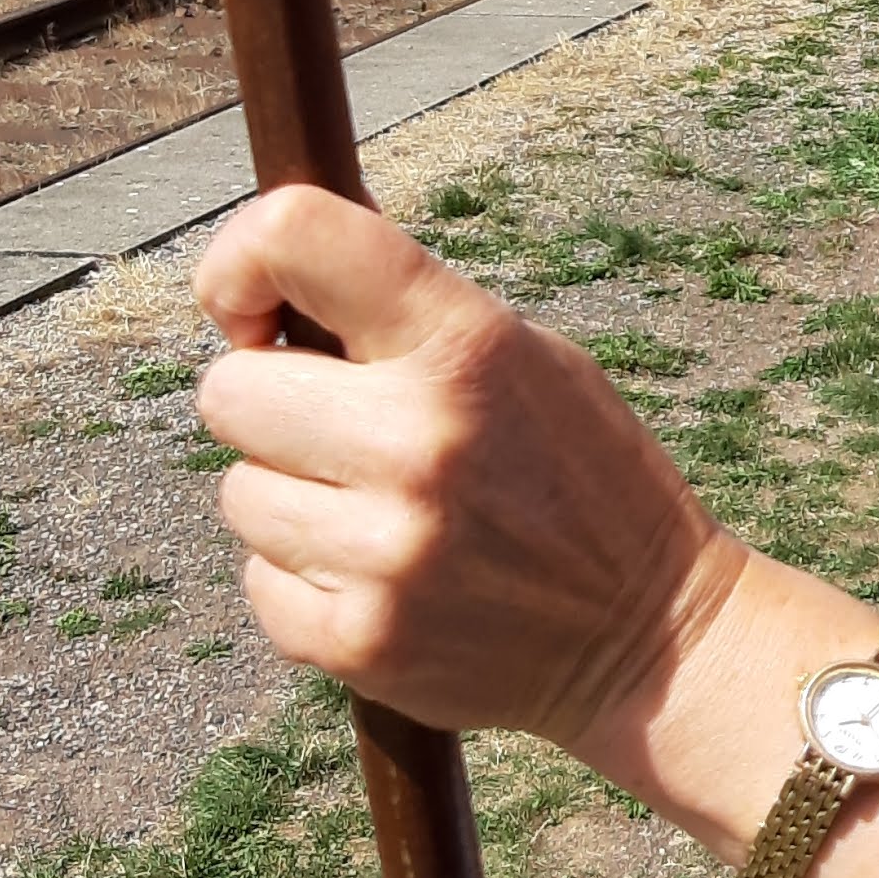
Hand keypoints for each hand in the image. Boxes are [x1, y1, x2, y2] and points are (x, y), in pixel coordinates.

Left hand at [192, 186, 733, 753]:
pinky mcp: (360, 641)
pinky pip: (260, 585)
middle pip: (229, 392)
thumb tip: (270, 280)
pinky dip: (304, 585)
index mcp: (466, 344)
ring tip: (380, 516)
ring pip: (239, 494)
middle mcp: (418, 439)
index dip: (242, 260)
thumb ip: (408, 314)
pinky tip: (382, 581)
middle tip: (344, 435)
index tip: (254, 312)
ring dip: (292, 502)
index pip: (297, 236)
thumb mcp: (528, 357)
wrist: (650, 637)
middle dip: (273, 407)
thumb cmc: (578, 476)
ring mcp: (386, 550)